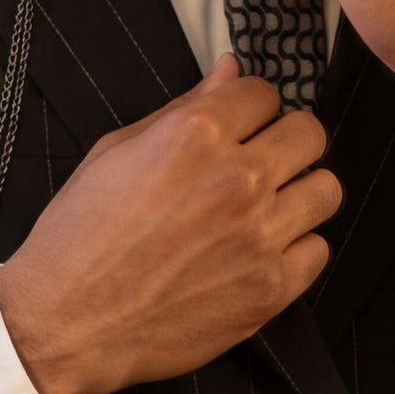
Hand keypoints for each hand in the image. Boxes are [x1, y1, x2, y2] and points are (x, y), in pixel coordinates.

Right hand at [0, 57, 340, 393]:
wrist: (68, 323)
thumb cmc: (81, 234)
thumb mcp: (117, 152)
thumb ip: (183, 108)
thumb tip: (231, 70)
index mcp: (196, 135)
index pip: (265, 93)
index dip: (249, 108)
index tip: (240, 126)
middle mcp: (238, 180)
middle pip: (310, 134)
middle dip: (286, 140)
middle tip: (261, 161)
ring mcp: (260, 237)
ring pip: (326, 190)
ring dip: (300, 191)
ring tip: (267, 207)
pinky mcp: (270, 289)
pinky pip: (318, 250)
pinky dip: (296, 248)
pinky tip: (261, 251)